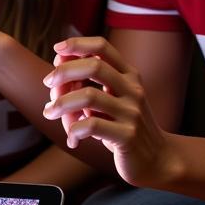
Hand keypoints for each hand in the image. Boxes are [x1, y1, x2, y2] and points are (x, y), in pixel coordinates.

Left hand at [42, 36, 176, 186]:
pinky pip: (92, 125)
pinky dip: (74, 129)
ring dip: (61, 103)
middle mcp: (133, 90)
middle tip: (47, 83)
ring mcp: (132, 112)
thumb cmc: (124, 126)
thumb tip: (58, 64)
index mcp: (129, 76)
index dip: (77, 44)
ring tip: (49, 112)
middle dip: (64, 71)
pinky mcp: (128, 136)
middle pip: (94, 66)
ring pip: (88, 96)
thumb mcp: (111, 100)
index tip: (57, 49)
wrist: (157, 159)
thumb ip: (89, 84)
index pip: (103, 47)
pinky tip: (72, 137)